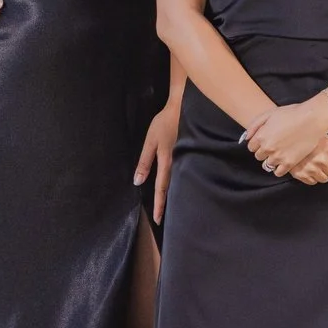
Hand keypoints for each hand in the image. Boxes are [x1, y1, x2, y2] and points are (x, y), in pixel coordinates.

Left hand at [133, 95, 180, 224]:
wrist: (186, 107)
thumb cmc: (165, 122)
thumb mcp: (151, 141)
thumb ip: (144, 161)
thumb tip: (137, 181)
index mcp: (167, 162)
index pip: (161, 188)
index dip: (159, 204)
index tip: (157, 220)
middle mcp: (178, 164)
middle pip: (172, 188)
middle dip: (167, 204)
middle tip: (164, 220)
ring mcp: (186, 159)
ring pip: (178, 182)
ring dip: (174, 195)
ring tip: (172, 208)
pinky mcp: (190, 154)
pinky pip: (184, 173)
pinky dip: (180, 183)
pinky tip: (179, 187)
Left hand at [243, 99, 327, 180]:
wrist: (312, 119)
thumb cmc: (291, 113)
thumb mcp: (269, 113)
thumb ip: (255, 125)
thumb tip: (246, 138)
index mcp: (261, 136)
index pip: (251, 147)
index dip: (258, 144)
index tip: (266, 141)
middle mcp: (267, 148)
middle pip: (259, 156)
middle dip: (264, 152)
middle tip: (274, 146)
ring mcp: (278, 157)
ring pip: (267, 165)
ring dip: (271, 160)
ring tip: (280, 154)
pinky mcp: (289, 163)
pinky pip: (278, 172)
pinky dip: (279, 169)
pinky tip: (284, 162)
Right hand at [285, 136, 327, 185]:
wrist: (288, 139)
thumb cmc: (311, 138)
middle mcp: (321, 160)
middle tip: (324, 160)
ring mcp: (311, 169)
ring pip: (325, 179)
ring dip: (323, 173)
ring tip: (316, 164)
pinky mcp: (301, 175)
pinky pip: (313, 182)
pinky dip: (312, 177)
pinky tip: (309, 168)